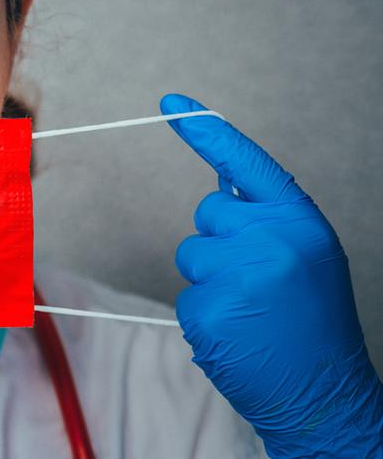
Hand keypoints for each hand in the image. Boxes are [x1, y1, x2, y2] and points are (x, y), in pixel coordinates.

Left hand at [162, 93, 382, 457]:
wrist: (327, 395)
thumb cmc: (313, 322)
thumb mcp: (305, 255)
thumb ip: (266, 218)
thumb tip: (221, 181)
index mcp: (299, 222)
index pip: (246, 163)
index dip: (206, 131)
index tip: (171, 102)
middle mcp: (270, 241)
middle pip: (208, 213)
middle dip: (221, 241)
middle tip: (258, 281)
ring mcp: (238, 276)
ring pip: (191, 255)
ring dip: (210, 280)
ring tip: (251, 311)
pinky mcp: (210, 311)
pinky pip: (186, 296)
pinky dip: (204, 315)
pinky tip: (238, 333)